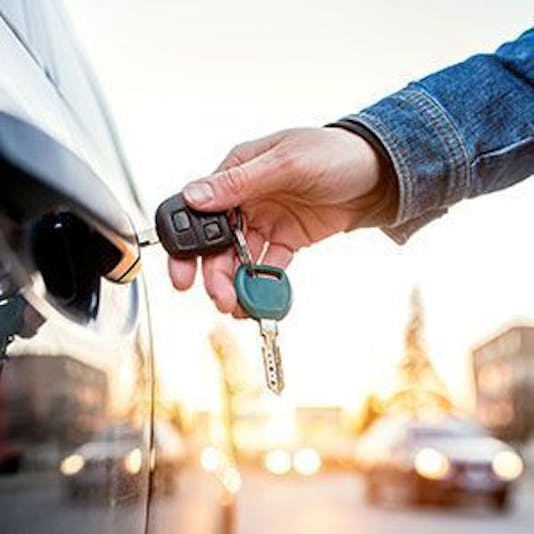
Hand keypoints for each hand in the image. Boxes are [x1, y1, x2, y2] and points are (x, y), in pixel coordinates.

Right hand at [168, 127, 380, 315]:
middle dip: (214, 273)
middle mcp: (246, 199)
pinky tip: (261, 300)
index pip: (198, 210)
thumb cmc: (334, 154)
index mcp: (236, 173)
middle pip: (217, 242)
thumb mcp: (286, 162)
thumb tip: (194, 196)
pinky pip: (269, 266)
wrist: (380, 174)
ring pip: (240, 259)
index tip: (183, 274)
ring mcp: (266, 221)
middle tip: (220, 297)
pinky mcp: (287, 240)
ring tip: (238, 306)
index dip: (186, 244)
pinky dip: (264, 284)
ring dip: (237, 284)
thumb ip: (239, 182)